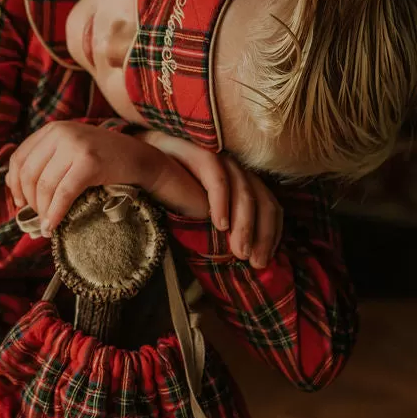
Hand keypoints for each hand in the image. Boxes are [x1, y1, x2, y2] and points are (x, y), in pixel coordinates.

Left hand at [7, 120, 210, 232]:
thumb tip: (17, 195)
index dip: (14, 185)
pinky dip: (55, 213)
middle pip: (29, 174)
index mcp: (51, 129)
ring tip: (45, 227)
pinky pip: (63, 193)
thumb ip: (47, 162)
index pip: (19, 158)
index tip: (19, 204)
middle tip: (36, 219)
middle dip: (29, 202)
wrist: (139, 159)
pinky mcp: (89, 162)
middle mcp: (60, 133)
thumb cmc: (102, 160)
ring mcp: (75, 146)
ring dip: (42, 212)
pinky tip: (53, 225)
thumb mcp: (70, 151)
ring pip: (45, 186)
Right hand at [140, 131, 283, 268]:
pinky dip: (221, 204)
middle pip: (264, 201)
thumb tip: (241, 256)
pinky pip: (218, 180)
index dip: (271, 233)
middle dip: (263, 235)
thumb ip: (225, 227)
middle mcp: (238, 169)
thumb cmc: (175, 193)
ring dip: (245, 227)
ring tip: (239, 251)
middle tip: (256, 262)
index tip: (262, 259)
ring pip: (245, 194)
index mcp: (243, 182)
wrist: (147, 165)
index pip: (269, 206)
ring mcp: (224, 161)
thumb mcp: (206, 214)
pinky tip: (220, 225)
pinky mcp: (204, 155)